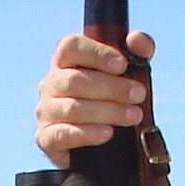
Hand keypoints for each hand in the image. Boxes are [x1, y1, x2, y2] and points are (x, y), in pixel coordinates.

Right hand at [33, 30, 152, 165]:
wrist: (102, 145)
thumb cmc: (112, 99)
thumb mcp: (129, 73)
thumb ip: (137, 51)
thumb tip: (137, 40)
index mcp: (65, 61)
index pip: (71, 46)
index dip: (96, 53)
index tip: (122, 65)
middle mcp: (50, 84)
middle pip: (75, 80)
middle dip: (111, 87)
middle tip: (139, 94)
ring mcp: (45, 111)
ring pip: (72, 108)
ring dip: (106, 111)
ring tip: (133, 116)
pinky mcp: (45, 138)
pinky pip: (62, 134)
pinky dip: (87, 133)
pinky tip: (107, 133)